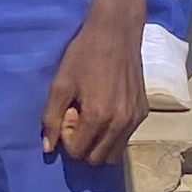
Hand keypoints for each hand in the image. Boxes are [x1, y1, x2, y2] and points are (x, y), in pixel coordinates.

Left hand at [41, 0, 146, 166]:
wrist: (116, 32)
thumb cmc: (84, 54)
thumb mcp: (60, 84)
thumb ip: (51, 118)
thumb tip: (48, 148)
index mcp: (98, 117)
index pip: (78, 151)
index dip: (67, 137)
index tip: (68, 113)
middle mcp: (121, 124)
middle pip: (97, 158)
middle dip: (83, 143)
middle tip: (78, 115)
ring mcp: (135, 119)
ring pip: (114, 152)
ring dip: (98, 141)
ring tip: (91, 113)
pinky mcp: (144, 112)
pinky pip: (126, 137)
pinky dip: (113, 133)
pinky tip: (105, 108)